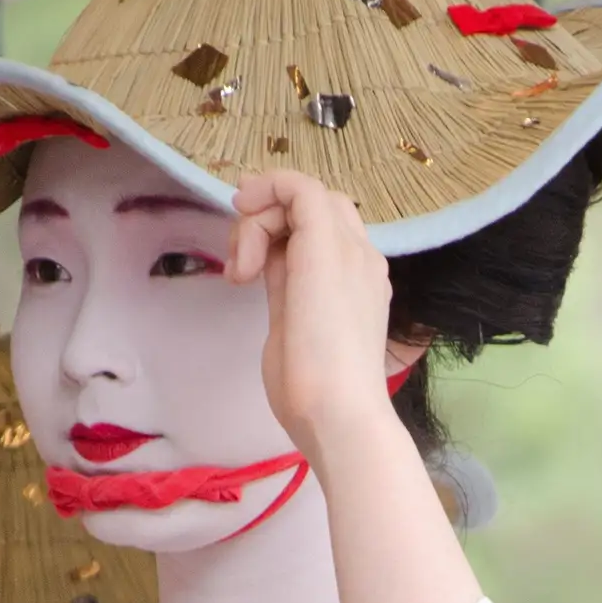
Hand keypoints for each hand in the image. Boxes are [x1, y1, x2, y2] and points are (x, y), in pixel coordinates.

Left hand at [226, 170, 407, 467]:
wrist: (339, 415)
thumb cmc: (314, 395)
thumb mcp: (292, 330)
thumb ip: (284, 291)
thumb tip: (264, 263)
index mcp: (357, 283)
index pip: (322, 232)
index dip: (279, 232)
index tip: (244, 262)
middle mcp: (362, 259)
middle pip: (316, 207)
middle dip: (268, 222)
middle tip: (240, 267)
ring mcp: (350, 249)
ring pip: (304, 196)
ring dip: (259, 220)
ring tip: (240, 271)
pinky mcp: (326, 244)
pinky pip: (298, 187)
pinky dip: (266, 189)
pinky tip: (243, 223)